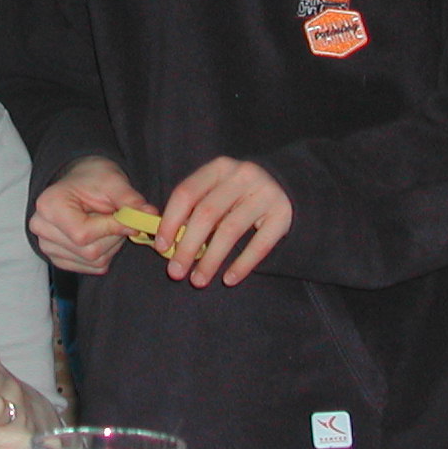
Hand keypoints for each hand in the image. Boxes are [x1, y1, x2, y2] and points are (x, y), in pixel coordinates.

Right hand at [30, 156, 147, 274]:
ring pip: (93, 261)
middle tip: (119, 217)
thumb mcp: (113, 182)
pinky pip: (91, 267)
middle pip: (89, 251)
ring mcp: (47, 247)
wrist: (82, 182)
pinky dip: (105, 254)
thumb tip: (150, 215)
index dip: (113, 229)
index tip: (132, 220)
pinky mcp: (58, 259)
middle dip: (114, 236)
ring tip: (108, 222)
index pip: (83, 234)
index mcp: (49, 205)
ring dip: (111, 245)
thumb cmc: (94, 178)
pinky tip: (101, 235)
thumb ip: (130, 200)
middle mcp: (42, 228)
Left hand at [156, 157, 291, 287]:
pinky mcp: (283, 214)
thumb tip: (165, 241)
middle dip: (188, 246)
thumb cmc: (239, 194)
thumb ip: (193, 209)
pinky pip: (260, 244)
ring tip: (198, 281)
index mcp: (218, 167)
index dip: (170, 221)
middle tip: (176, 272)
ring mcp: (265, 193)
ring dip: (211, 260)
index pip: (186, 193)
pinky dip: (242, 264)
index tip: (161, 247)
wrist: (286, 185)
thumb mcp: (216, 191)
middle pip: (207, 213)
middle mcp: (242, 176)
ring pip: (230, 230)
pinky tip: (229, 279)